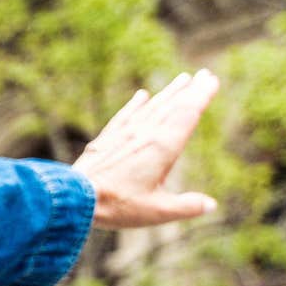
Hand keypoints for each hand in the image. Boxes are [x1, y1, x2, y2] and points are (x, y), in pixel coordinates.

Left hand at [72, 69, 220, 227]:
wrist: (74, 197)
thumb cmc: (117, 206)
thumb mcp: (157, 211)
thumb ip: (186, 206)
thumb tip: (210, 205)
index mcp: (163, 147)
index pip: (187, 115)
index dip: (201, 96)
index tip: (212, 80)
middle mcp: (144, 135)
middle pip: (172, 106)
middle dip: (190, 90)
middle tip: (205, 74)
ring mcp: (123, 135)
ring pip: (150, 107)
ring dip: (168, 93)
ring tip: (182, 79)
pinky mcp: (105, 140)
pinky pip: (124, 117)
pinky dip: (135, 105)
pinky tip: (141, 95)